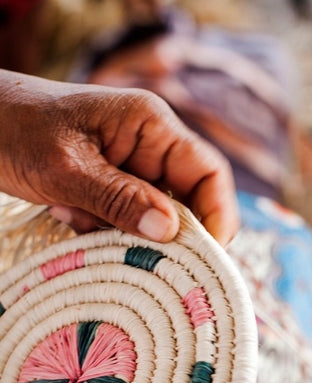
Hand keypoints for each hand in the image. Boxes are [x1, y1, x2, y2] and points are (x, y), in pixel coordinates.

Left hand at [0, 70, 237, 244]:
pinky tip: (70, 215)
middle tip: (147, 257)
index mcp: (151, 125)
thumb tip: (170, 232)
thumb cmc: (13, 128)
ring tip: (81, 220)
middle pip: (188, 199)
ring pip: (157, 215)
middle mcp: (150, 145)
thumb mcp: (66, 168)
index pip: (208, 171)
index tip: (210, 255)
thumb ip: (119, 198)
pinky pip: (130, 218)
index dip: (219, 214)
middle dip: (169, 231)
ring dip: (129, 231)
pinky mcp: (113, 184)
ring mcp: (132, 166)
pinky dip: (107, 229)